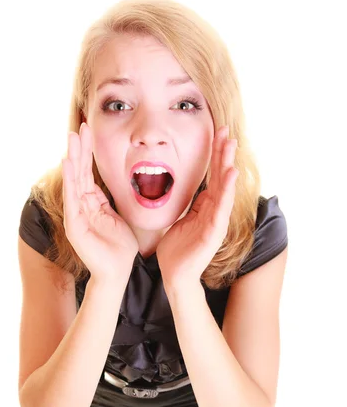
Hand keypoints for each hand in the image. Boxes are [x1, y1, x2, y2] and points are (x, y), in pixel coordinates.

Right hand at [62, 123, 138, 283]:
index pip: (88, 173)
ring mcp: (76, 215)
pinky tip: (68, 163)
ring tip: (72, 138)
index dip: (88, 153)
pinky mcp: (75, 225)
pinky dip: (70, 180)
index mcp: (92, 204)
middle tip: (80, 126)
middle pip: (79, 172)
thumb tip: (115, 184)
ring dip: (73, 158)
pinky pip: (72, 198)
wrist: (117, 272)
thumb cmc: (119, 247)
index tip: (90, 131)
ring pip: (74, 181)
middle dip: (80, 149)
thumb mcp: (118, 216)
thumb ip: (111, 201)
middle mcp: (81, 206)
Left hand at [156, 125, 238, 287]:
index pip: (211, 176)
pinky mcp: (213, 233)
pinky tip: (230, 174)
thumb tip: (191, 189)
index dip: (214, 155)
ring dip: (227, 166)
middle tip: (227, 131)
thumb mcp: (181, 220)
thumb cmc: (177, 249)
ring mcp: (215, 222)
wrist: (175, 275)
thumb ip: (189, 205)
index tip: (217, 133)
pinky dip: (226, 191)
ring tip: (231, 146)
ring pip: (223, 189)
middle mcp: (214, 212)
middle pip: (220, 178)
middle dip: (223, 154)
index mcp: (205, 207)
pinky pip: (221, 208)